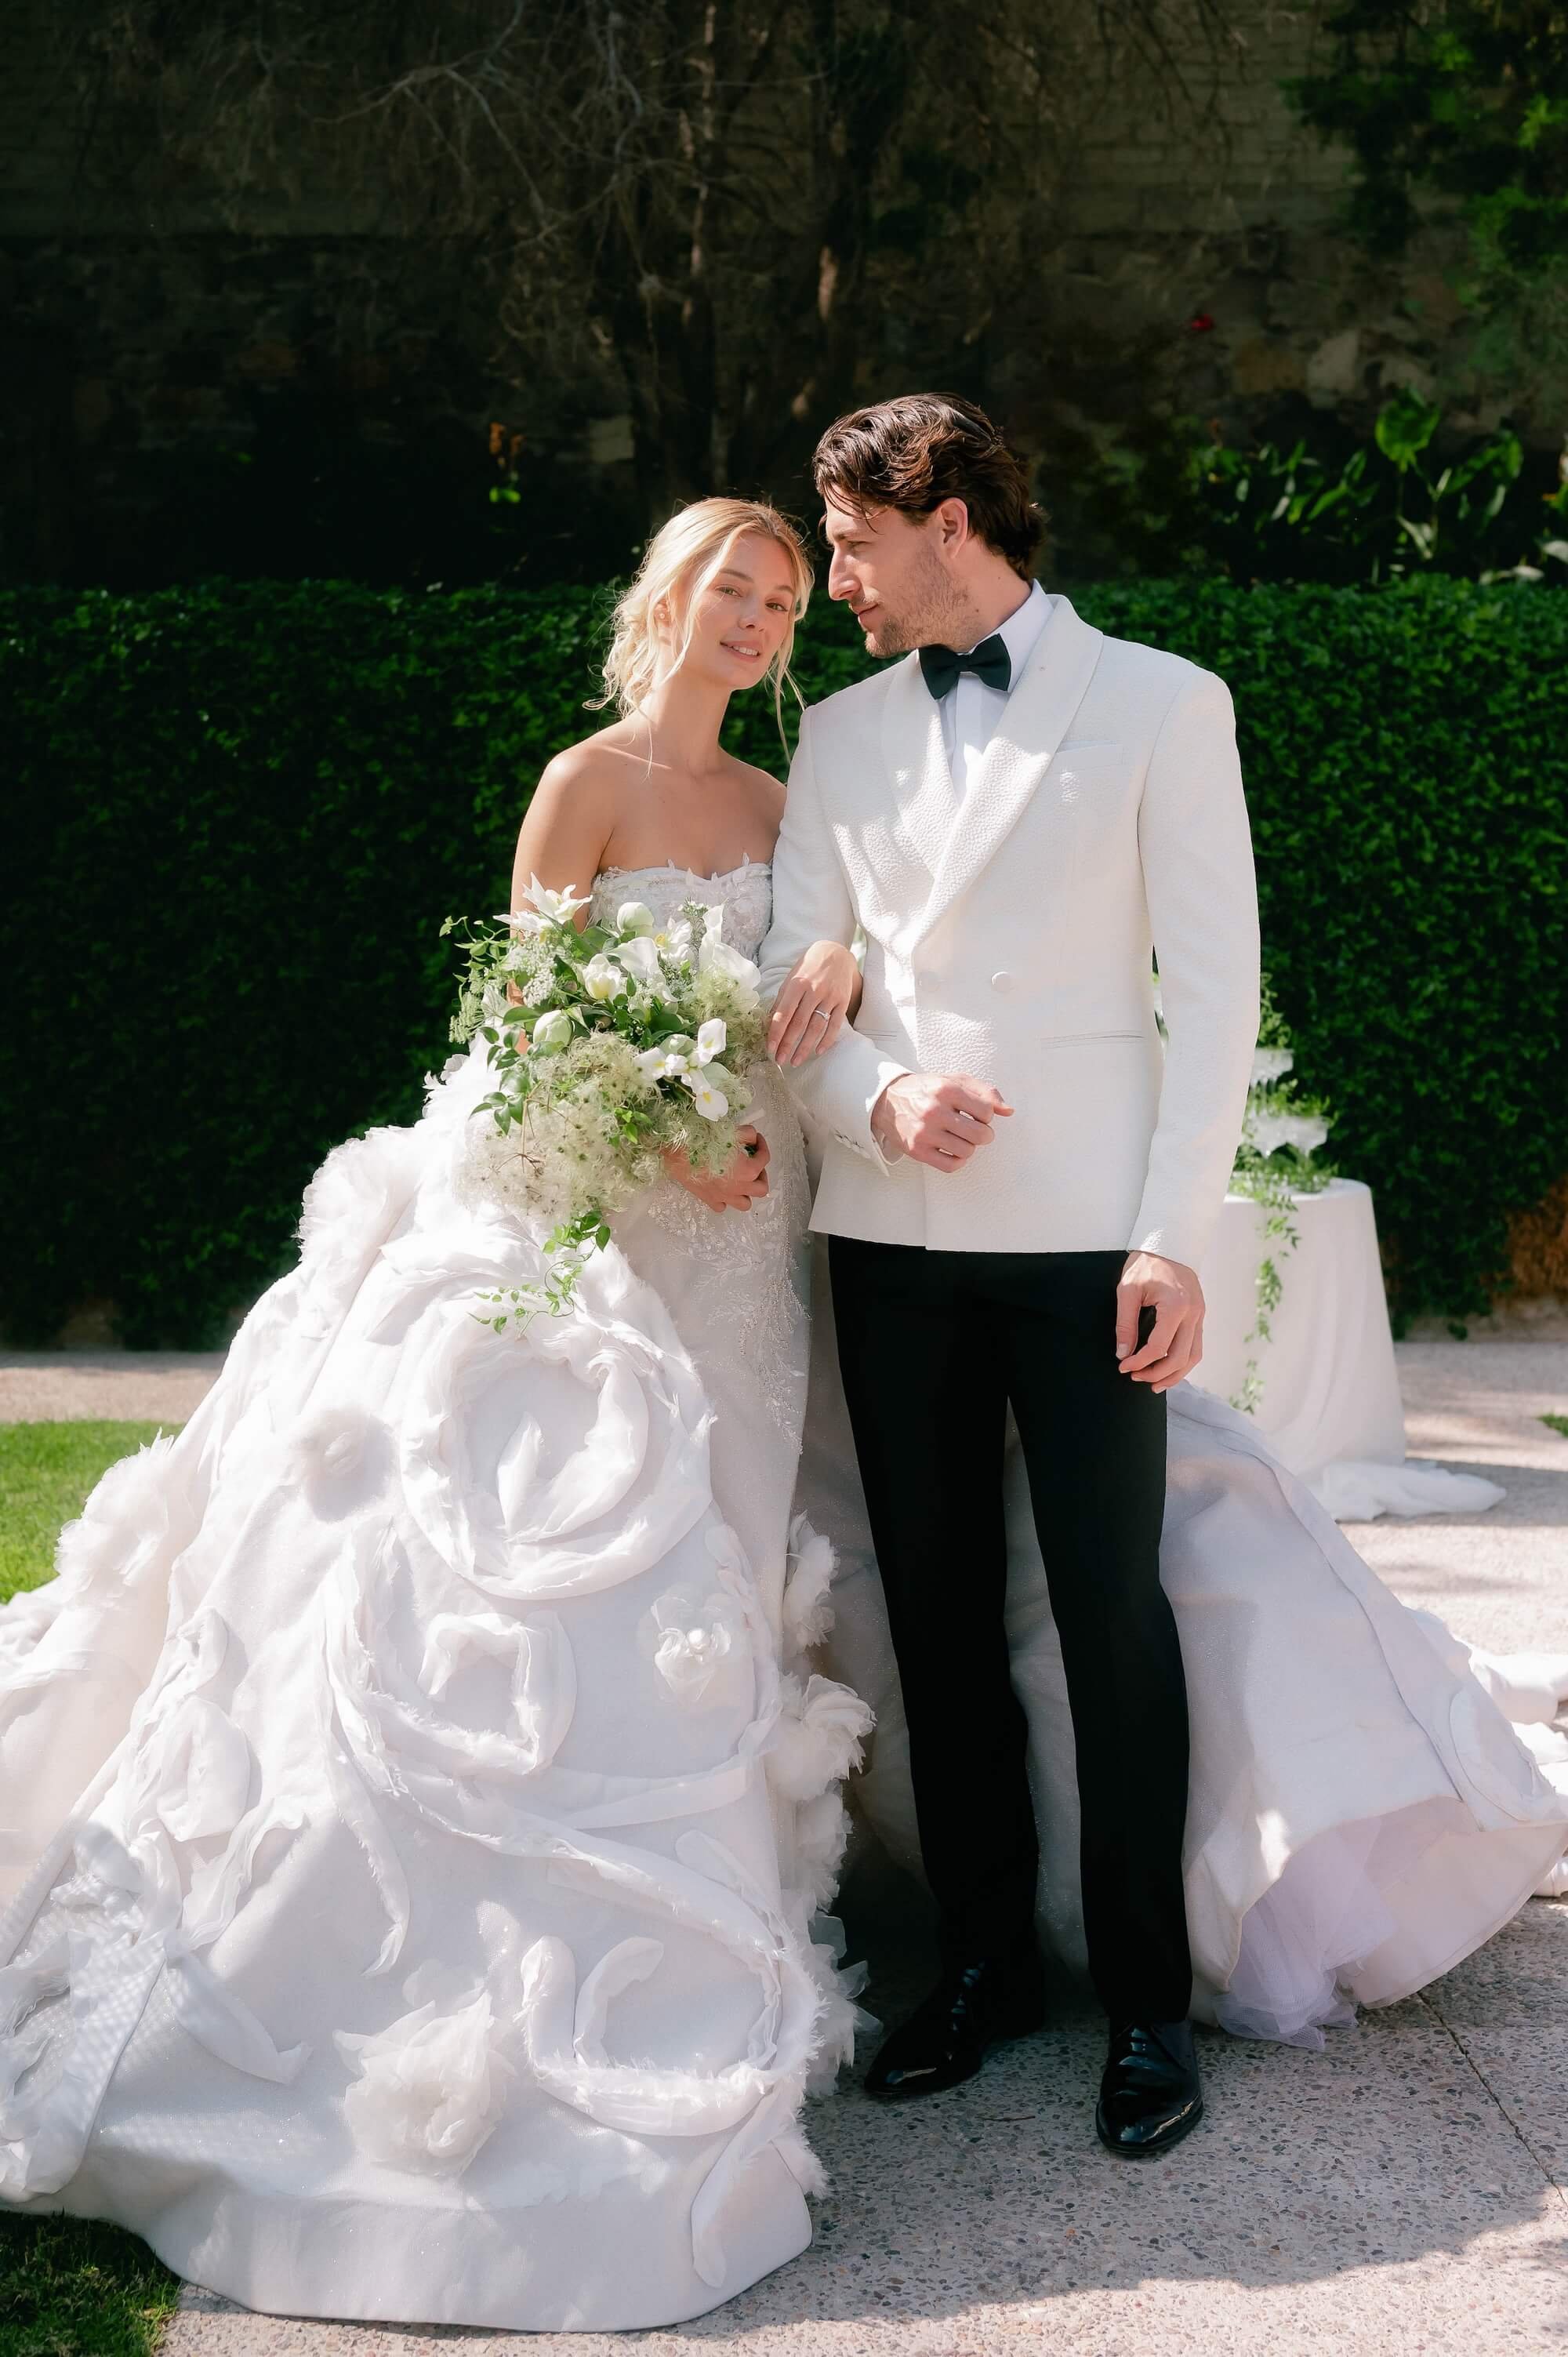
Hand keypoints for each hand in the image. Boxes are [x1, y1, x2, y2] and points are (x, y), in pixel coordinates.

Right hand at [664, 1127, 770, 1213]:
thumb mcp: (732, 1131)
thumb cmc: (705, 1140)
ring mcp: (724, 1196)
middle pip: (761, 1188)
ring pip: (745, 1204)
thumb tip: (752, 1138)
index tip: (757, 1140)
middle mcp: (740, 1187)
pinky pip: (722, 1206)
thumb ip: (748, 1134)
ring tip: (741, 1181)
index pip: (764, 1159)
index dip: (762, 1146)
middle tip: (753, 1164)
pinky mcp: (710, 1200)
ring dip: (746, 1193)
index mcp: (748, 1170)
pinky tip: (721, 1189)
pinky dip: (725, 1200)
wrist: (679, 1152)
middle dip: (761, 1175)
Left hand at [768, 940, 861, 1065]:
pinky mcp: (843, 1001)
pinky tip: (818, 1052)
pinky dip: (827, 1040)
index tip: (770, 1048)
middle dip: (788, 1045)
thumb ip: (781, 1000)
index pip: (784, 1013)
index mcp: (797, 984)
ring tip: (796, 1061)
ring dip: (805, 1047)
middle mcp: (814, 990)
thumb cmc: (808, 968)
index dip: (776, 1033)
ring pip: (816, 1027)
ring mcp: (830, 996)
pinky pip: (835, 1024)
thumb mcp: (791, 978)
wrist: (835, 953)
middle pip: (799, 1024)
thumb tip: (769, 1023)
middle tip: (780, 1061)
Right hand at [870, 1073, 1012, 1170]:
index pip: (987, 1111)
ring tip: (960, 1138)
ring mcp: (924, 1132)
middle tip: (976, 1131)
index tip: (978, 1114)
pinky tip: (952, 1149)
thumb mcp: (955, 1080)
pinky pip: (951, 1165)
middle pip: (980, 1135)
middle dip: (984, 1135)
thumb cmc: (927, 1090)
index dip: (987, 1115)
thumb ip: (985, 1092)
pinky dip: (957, 1160)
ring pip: (967, 1152)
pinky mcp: (917, 1150)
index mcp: (946, 1089)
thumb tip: (1008, 1111)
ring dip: (969, 1147)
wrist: (888, 1100)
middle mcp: (934, 1110)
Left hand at [1116, 1251, 1203, 1391]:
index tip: (1123, 1367)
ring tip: (1155, 1384)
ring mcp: (1200, 1315)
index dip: (1139, 1362)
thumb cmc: (1146, 1263)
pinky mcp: (1200, 1315)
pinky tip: (1169, 1368)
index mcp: (1176, 1307)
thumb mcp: (1128, 1290)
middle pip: (1179, 1358)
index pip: (1158, 1347)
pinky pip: (1196, 1346)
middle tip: (1136, 1377)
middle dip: (1156, 1373)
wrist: (1169, 1243)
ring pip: (1193, 1357)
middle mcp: (1193, 1314)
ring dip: (1175, 1374)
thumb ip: (1125, 1324)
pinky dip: (1183, 1362)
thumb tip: (1123, 1354)